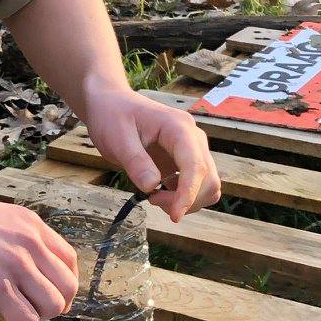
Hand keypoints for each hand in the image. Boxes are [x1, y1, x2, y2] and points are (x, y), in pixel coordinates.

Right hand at [0, 184, 80, 320]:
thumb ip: (13, 238)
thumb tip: (17, 263)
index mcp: (31, 225)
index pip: (69, 260)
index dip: (63, 284)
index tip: (46, 294)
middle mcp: (31, 245)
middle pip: (68, 287)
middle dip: (54, 306)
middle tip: (33, 311)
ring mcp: (16, 267)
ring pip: (53, 306)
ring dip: (38, 320)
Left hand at [83, 87, 221, 221]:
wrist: (111, 104)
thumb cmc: (113, 116)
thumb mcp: (117, 138)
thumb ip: (135, 161)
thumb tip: (152, 186)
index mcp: (178, 127)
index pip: (195, 165)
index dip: (189, 193)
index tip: (175, 216)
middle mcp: (192, 138)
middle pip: (208, 179)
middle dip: (186, 200)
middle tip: (152, 200)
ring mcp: (191, 150)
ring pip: (208, 185)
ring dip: (188, 201)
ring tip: (155, 197)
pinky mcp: (185, 161)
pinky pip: (197, 185)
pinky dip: (184, 197)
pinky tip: (160, 194)